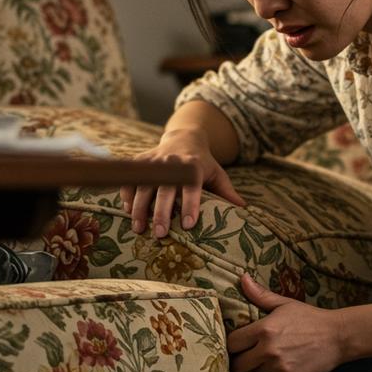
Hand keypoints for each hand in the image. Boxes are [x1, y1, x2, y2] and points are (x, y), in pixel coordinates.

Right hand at [120, 128, 245, 237]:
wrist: (184, 138)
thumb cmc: (203, 163)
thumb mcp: (218, 174)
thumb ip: (228, 192)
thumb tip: (244, 210)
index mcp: (193, 167)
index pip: (192, 187)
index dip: (191, 205)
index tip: (189, 224)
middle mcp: (172, 163)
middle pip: (165, 190)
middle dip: (161, 213)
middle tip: (160, 233)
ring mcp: (154, 161)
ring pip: (143, 185)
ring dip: (139, 208)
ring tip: (139, 228)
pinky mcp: (140, 160)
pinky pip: (130, 178)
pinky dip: (127, 194)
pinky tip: (128, 210)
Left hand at [227, 273, 347, 371]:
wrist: (338, 337)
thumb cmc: (310, 318)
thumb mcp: (285, 304)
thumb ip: (260, 295)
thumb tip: (243, 277)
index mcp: (264, 329)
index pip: (232, 343)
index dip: (233, 344)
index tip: (239, 343)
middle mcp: (268, 350)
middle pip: (238, 365)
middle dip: (242, 360)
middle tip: (251, 354)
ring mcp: (278, 367)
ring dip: (260, 367)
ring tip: (274, 356)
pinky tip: (286, 363)